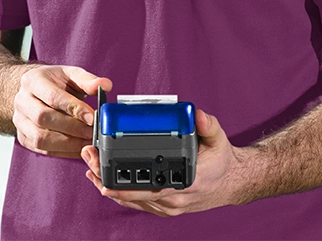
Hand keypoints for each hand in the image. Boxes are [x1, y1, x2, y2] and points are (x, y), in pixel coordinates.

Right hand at [13, 65, 111, 158]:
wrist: (34, 89)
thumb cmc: (54, 81)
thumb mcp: (70, 74)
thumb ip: (88, 80)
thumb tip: (105, 85)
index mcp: (33, 80)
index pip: (53, 97)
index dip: (74, 108)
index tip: (92, 117)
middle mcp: (22, 101)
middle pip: (44, 118)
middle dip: (71, 128)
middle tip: (92, 132)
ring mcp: (19, 121)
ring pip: (40, 138)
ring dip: (67, 143)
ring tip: (88, 143)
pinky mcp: (23, 137)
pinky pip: (42, 149)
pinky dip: (63, 152)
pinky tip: (78, 148)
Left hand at [81, 109, 248, 215]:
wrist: (232, 183)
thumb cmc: (222, 160)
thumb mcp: (218, 138)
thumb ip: (207, 124)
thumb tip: (197, 114)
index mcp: (186, 181)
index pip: (149, 186)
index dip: (124, 183)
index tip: (104, 171)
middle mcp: (175, 198)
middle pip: (133, 193)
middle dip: (106, 178)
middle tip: (89, 159)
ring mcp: (169, 206)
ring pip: (132, 201)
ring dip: (108, 186)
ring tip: (89, 168)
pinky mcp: (165, 207)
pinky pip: (137, 203)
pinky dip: (119, 194)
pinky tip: (104, 182)